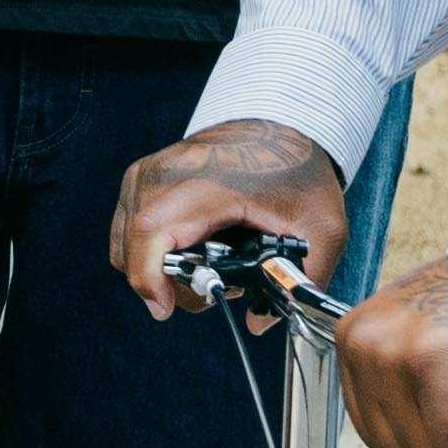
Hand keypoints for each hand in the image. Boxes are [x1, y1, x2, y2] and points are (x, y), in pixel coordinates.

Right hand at [112, 118, 351, 321]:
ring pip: (125, 234)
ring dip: (153, 264)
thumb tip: (260, 322)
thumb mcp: (322, 229)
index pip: (153, 230)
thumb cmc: (301, 172)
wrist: (284, 125)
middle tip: (206, 290)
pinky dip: (147, 246)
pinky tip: (187, 251)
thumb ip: (301, 281)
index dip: (148, 276)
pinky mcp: (149, 172)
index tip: (165, 308)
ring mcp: (155, 168)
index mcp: (209, 182)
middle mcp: (170, 171)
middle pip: (133, 240)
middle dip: (161, 281)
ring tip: (202, 269)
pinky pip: (128, 220)